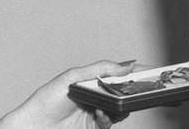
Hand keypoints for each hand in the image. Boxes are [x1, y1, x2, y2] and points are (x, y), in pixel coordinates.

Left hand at [0, 60, 134, 128]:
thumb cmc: (46, 100)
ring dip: (120, 105)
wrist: (34, 127)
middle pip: (123, 91)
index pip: (118, 73)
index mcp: (91, 80)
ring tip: (112, 103)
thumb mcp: (73, 77)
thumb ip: (101, 69)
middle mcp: (96, 95)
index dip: (136, 72)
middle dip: (134, 90)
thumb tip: (127, 65)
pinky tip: (100, 114)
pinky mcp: (95, 126)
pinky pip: (110, 121)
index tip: (154, 70)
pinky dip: (109, 117)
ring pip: (120, 108)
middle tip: (144, 88)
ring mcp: (96, 111)